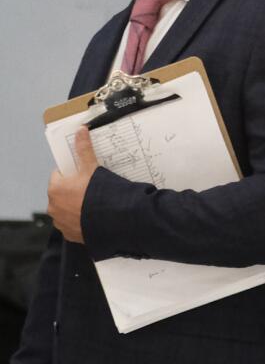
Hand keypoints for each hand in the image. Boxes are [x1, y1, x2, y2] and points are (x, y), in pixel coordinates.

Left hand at [47, 127, 99, 243]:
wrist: (112, 219)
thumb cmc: (99, 192)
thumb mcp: (92, 167)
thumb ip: (84, 149)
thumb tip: (80, 130)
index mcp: (55, 189)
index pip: (59, 175)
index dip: (72, 172)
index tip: (84, 174)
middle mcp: (53, 206)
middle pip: (62, 192)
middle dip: (74, 190)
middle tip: (92, 187)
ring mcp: (60, 222)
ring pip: (66, 209)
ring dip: (76, 205)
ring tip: (94, 202)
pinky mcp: (70, 234)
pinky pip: (73, 223)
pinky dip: (80, 219)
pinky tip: (94, 214)